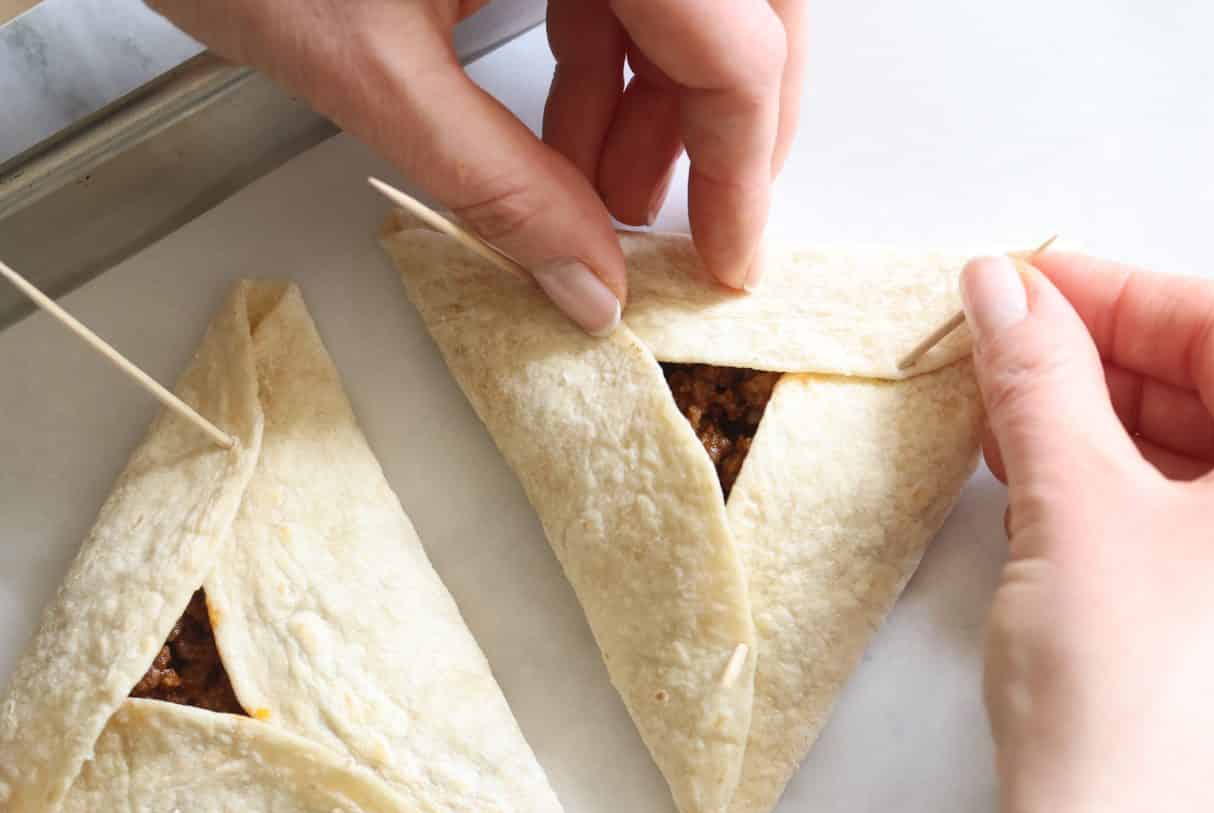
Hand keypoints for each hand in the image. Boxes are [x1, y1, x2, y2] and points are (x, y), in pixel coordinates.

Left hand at [148, 0, 804, 325]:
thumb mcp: (362, 61)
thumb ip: (493, 182)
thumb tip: (585, 280)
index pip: (734, 44)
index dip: (742, 165)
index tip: (726, 256)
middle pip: (746, 11)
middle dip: (725, 130)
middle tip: (696, 230)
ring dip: (664, 101)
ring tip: (604, 198)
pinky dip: (612, 51)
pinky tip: (571, 131)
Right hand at [966, 253, 1213, 812]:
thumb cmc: (1123, 699)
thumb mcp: (1070, 505)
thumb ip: (1041, 376)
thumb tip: (1008, 293)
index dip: (1119, 297)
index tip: (1028, 292)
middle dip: (1131, 390)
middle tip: (1021, 374)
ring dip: (1156, 477)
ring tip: (1043, 463)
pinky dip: (1195, 568)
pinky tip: (1107, 567)